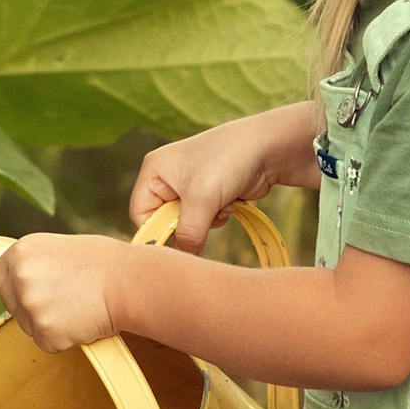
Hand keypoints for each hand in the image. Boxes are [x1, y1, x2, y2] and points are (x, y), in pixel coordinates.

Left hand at [0, 231, 126, 353]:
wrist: (130, 282)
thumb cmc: (105, 263)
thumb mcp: (60, 249)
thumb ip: (35, 264)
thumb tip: (20, 279)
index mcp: (21, 251)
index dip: (13, 289)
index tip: (30, 294)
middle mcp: (19, 276)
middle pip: (11, 305)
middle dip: (31, 309)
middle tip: (64, 303)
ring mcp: (30, 305)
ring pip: (29, 327)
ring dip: (49, 325)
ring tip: (79, 309)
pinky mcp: (44, 331)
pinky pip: (47, 344)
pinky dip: (64, 340)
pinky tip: (83, 322)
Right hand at [130, 102, 320, 252]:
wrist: (268, 148)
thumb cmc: (228, 162)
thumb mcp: (202, 199)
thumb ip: (188, 233)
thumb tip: (184, 260)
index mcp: (154, 171)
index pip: (141, 214)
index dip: (157, 231)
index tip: (179, 243)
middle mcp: (167, 178)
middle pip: (165, 221)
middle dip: (188, 224)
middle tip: (205, 217)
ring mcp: (189, 186)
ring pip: (187, 224)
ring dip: (206, 222)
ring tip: (221, 203)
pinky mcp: (209, 194)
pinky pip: (204, 220)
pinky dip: (217, 217)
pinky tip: (230, 201)